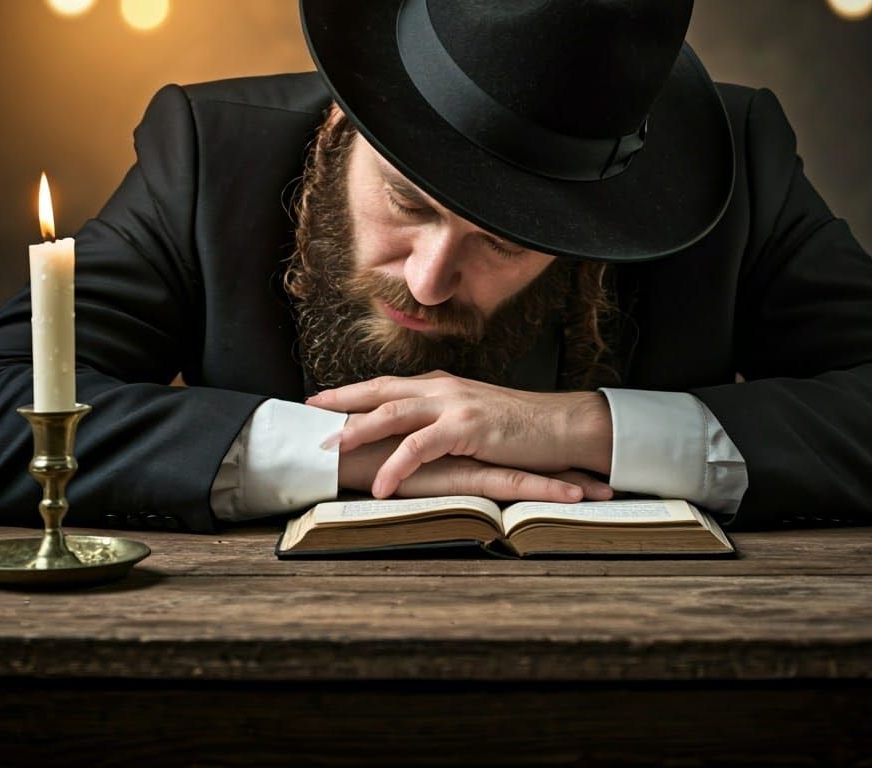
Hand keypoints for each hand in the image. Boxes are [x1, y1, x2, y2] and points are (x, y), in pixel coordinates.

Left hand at [311, 371, 613, 498]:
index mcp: (442, 387)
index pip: (387, 385)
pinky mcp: (469, 427)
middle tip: (309, 414)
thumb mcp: (475, 418)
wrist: (562, 425)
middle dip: (342, 401)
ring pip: (394, 411)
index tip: (320, 402)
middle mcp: (443, 389)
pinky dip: (398, 465)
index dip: (352, 393)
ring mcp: (455, 405)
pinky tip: (381, 485)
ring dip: (359, 429)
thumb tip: (415, 436)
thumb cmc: (521, 429)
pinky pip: (422, 446)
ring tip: (331, 449)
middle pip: (381, 389)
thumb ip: (444, 421)